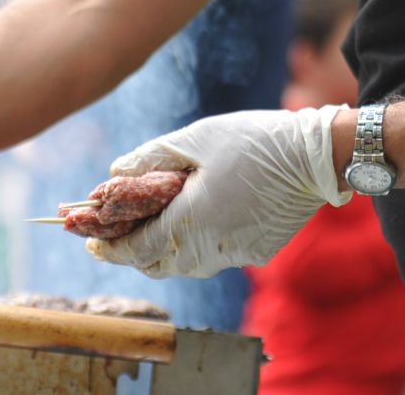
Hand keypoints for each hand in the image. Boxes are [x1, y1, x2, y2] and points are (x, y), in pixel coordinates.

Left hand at [87, 107, 349, 278]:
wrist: (315, 156)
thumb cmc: (251, 141)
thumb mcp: (193, 140)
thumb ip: (149, 159)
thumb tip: (112, 174)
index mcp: (189, 223)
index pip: (136, 248)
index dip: (109, 247)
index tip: (89, 243)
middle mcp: (210, 250)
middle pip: (157, 262)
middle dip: (132, 250)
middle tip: (110, 238)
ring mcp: (235, 255)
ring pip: (186, 263)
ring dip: (163, 248)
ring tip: (147, 227)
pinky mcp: (256, 253)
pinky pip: (214, 254)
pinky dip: (196, 242)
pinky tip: (194, 219)